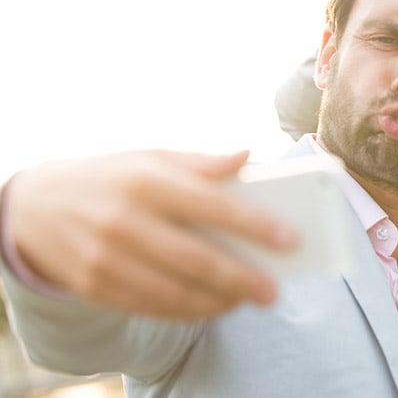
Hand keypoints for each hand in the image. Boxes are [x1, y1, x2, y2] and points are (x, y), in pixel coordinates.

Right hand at [6, 149, 295, 318]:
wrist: (37, 206)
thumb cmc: (112, 177)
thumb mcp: (151, 156)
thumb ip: (201, 162)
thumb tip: (248, 156)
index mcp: (146, 180)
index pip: (210, 205)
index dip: (254, 225)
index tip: (289, 238)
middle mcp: (124, 220)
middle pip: (196, 259)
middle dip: (242, 279)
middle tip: (274, 291)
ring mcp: (105, 257)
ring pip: (174, 291)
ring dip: (218, 302)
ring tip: (248, 300)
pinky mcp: (94, 285)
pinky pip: (150, 306)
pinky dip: (187, 311)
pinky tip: (213, 307)